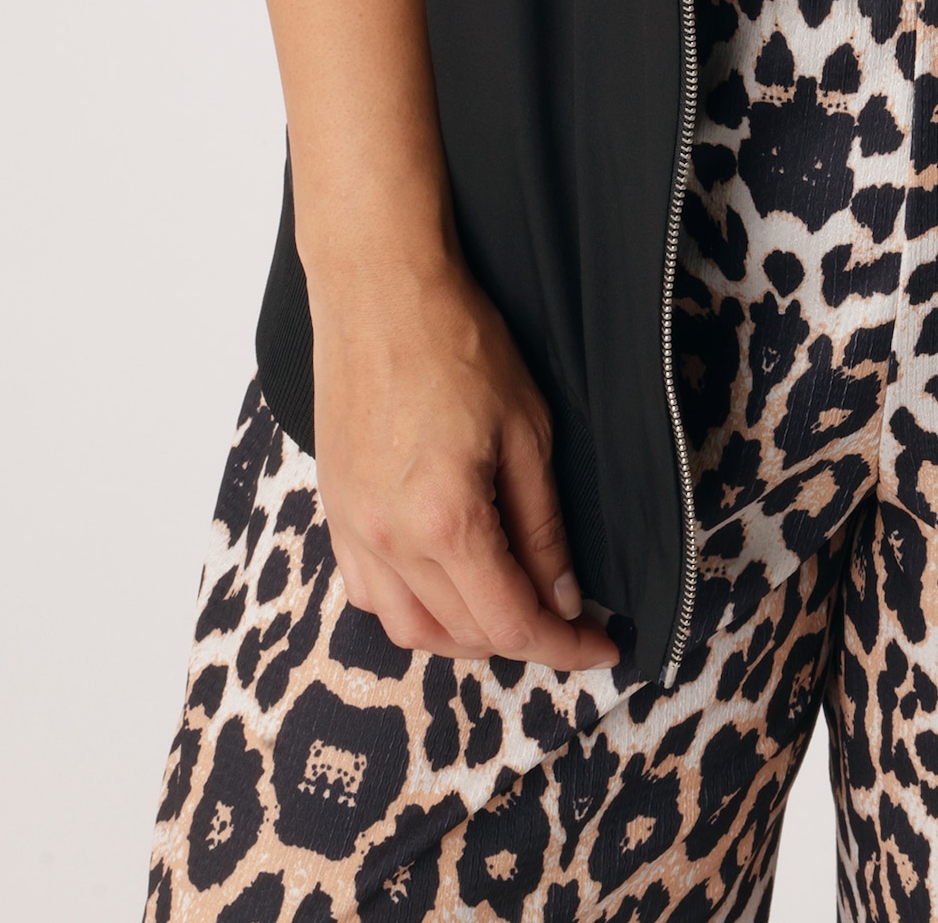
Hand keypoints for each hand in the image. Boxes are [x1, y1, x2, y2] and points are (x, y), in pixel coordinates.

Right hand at [308, 250, 618, 669]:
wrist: (379, 290)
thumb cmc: (457, 342)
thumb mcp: (528, 430)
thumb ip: (542, 525)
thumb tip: (563, 595)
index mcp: (445, 521)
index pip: (512, 621)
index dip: (564, 647)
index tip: (601, 648)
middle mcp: (390, 541)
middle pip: (463, 634)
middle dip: (524, 639)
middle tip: (568, 618)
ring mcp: (354, 531)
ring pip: (410, 630)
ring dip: (465, 636)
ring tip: (511, 608)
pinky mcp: (336, 512)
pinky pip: (371, 594)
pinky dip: (414, 609)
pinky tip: (446, 585)